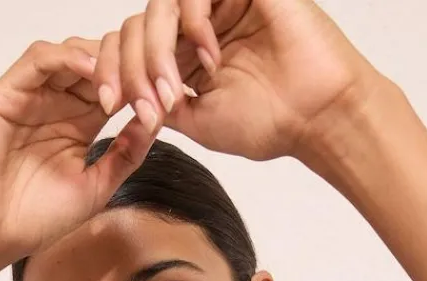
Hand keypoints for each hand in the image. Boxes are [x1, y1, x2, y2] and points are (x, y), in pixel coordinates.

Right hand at [0, 37, 163, 272]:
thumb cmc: (36, 218)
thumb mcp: (97, 187)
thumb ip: (126, 154)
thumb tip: (157, 121)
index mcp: (79, 122)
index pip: (116, 84)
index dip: (144, 85)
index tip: (168, 99)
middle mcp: (57, 103)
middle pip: (99, 60)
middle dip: (130, 68)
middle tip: (152, 85)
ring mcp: (32, 95)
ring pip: (72, 52)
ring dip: (104, 61)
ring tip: (125, 81)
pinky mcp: (7, 93)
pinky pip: (39, 59)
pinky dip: (68, 57)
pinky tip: (92, 72)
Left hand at [91, 0, 383, 164]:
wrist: (316, 116)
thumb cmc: (270, 122)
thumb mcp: (197, 122)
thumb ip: (159, 104)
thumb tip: (123, 100)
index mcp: (184, 56)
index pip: (129, 46)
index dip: (111, 70)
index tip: (110, 104)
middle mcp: (197, 25)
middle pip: (136, 25)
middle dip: (131, 69)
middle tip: (149, 106)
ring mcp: (217, 4)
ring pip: (158, 6)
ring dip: (156, 52)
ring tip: (178, 90)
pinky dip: (192, 24)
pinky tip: (210, 57)